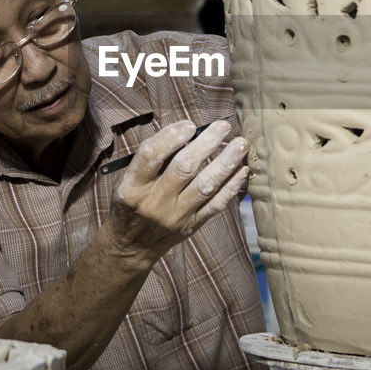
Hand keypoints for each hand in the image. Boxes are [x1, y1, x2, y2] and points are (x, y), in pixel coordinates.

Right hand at [105, 119, 248, 264]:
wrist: (131, 245)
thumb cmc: (132, 204)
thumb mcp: (128, 181)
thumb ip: (152, 160)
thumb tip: (188, 132)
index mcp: (132, 186)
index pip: (151, 155)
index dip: (171, 136)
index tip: (190, 124)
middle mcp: (153, 202)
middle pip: (183, 168)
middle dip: (206, 144)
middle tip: (223, 126)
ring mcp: (174, 216)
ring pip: (204, 186)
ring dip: (226, 163)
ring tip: (240, 145)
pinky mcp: (191, 226)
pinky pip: (216, 205)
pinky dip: (231, 187)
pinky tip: (242, 171)